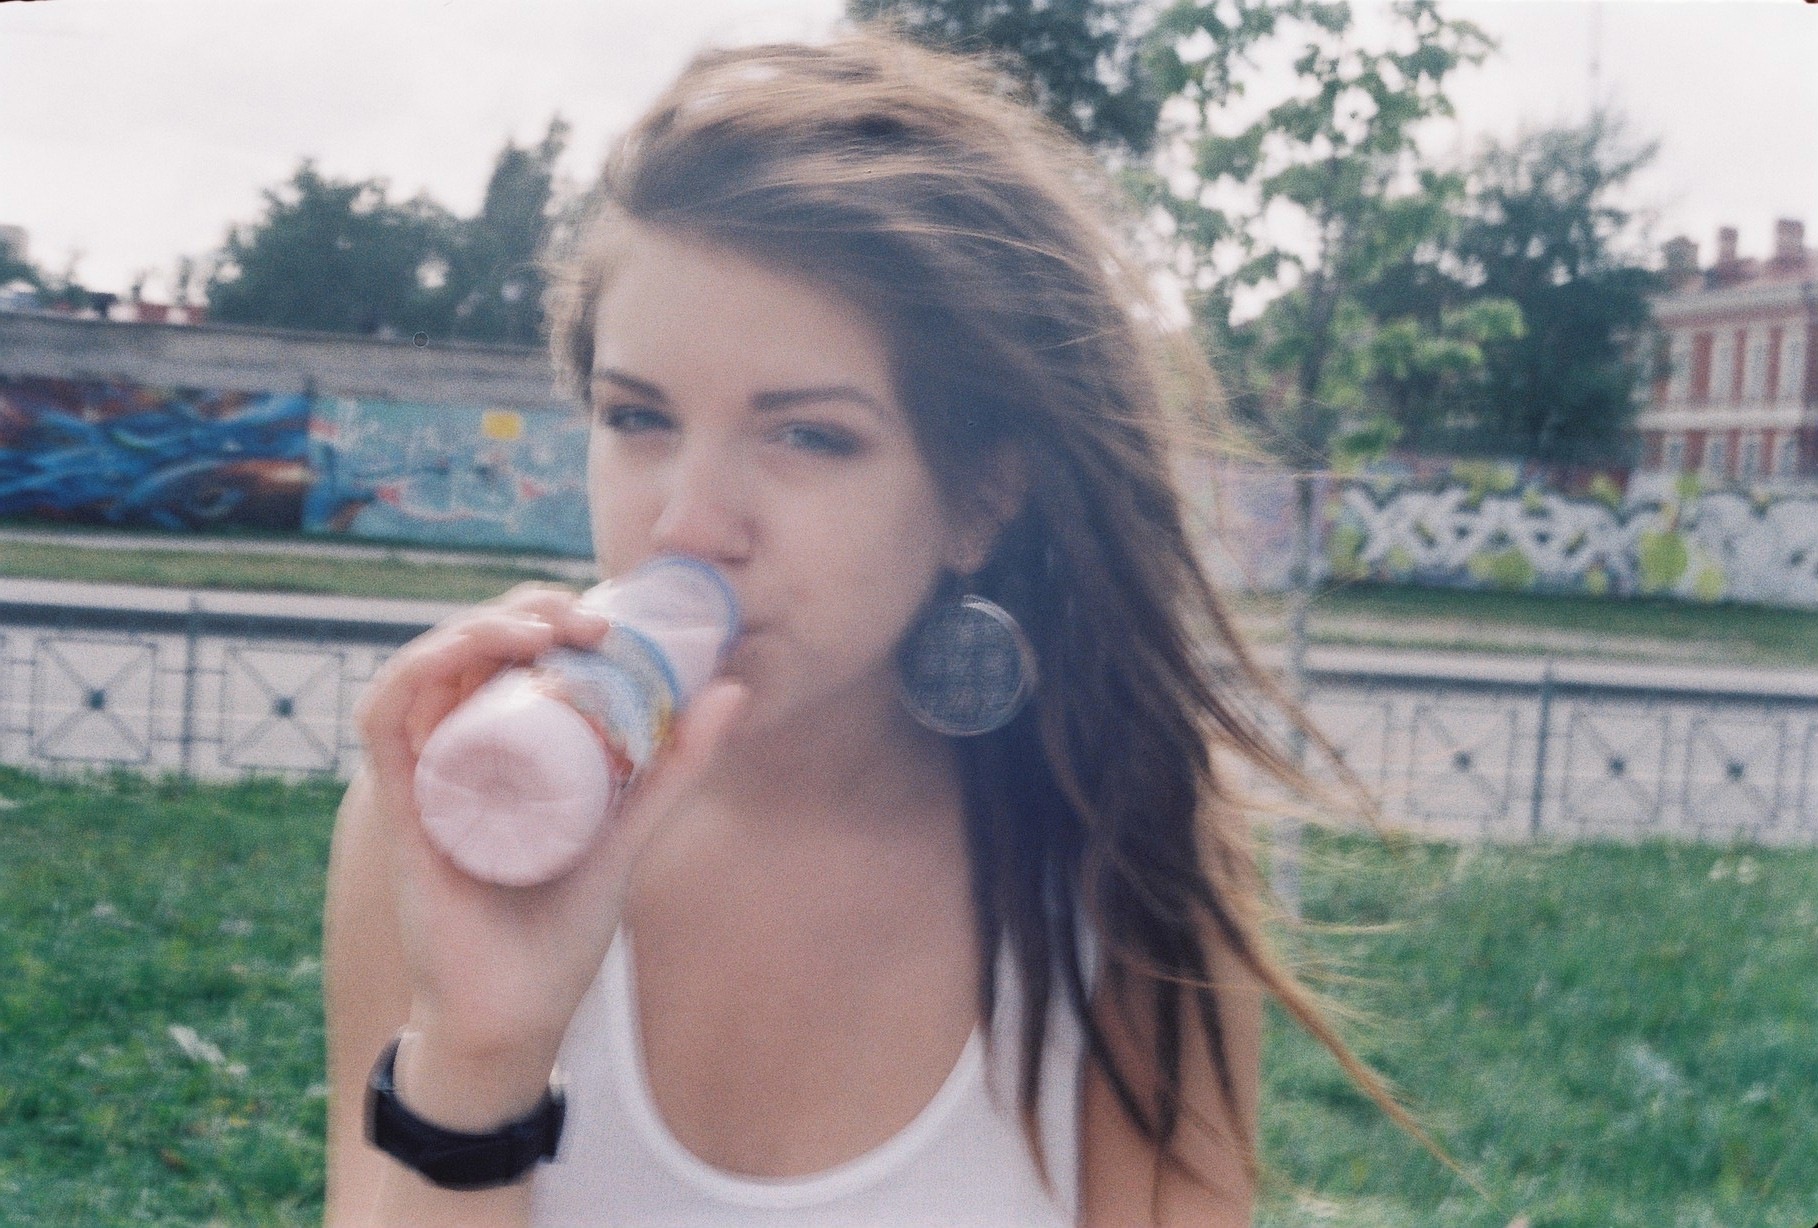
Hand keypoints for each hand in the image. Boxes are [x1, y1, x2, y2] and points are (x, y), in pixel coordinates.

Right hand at [352, 584, 745, 1117]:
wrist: (518, 1016)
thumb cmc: (560, 932)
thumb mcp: (630, 828)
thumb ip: (675, 766)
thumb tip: (732, 688)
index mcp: (503, 753)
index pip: (509, 657)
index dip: (545, 614)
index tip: (605, 615)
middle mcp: (458, 755)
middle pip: (469, 652)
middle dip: (520, 611)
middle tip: (582, 616)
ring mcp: (426, 779)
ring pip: (426, 670)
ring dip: (473, 630)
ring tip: (539, 629)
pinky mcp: (400, 809)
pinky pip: (382, 722)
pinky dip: (413, 673)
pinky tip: (459, 654)